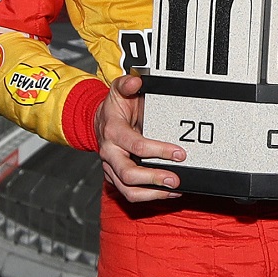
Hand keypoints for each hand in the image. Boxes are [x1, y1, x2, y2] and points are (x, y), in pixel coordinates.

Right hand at [95, 73, 186, 202]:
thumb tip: (136, 80)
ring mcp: (111, 168)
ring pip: (128, 190)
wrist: (98, 121)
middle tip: (175, 179)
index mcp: (112, 132)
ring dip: (153, 193)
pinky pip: (130, 193)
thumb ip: (127, 83)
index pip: (136, 145)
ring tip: (174, 190)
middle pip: (129, 174)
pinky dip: (149, 196)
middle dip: (154, 179)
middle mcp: (110, 153)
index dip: (159, 150)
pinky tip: (167, 192)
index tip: (178, 153)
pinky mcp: (115, 177)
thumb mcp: (119, 90)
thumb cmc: (114, 108)